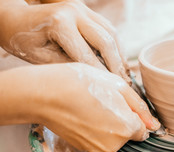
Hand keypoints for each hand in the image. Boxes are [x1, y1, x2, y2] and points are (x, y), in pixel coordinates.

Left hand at [0, 0, 129, 81]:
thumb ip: (67, 65)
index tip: (108, 90)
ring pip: (111, 33)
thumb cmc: (25, 40)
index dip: (100, 75)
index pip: (87, 55)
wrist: (18, 19)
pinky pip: (108, 28)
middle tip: (123, 84)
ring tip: (125, 74)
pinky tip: (119, 60)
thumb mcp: (41, 58)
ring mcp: (82, 8)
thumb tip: (92, 78)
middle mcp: (75, 11)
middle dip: (116, 65)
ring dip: (120, 54)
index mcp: (60, 23)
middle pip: (106, 41)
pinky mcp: (87, 10)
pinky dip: (116, 45)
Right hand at [0, 63, 159, 151]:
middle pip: (128, 134)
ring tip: (92, 106)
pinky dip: (95, 129)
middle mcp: (114, 144)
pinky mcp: (84, 148)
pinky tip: (83, 114)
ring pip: (114, 137)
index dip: (135, 115)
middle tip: (105, 101)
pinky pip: (99, 140)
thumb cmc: (81, 83)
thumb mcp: (118, 86)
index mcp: (126, 128)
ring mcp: (97, 148)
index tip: (121, 104)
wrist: (45, 94)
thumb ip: (140, 108)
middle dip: (122, 120)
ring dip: (108, 125)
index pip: (143, 130)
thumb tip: (154, 125)